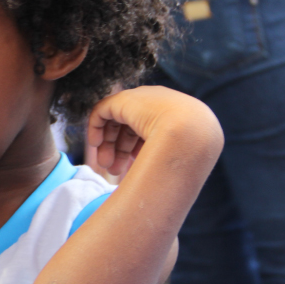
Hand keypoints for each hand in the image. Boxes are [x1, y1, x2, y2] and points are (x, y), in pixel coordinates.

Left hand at [87, 86, 222, 177]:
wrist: (189, 132)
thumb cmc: (186, 152)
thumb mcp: (175, 157)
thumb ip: (162, 160)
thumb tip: (156, 183)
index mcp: (171, 116)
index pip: (146, 130)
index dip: (135, 149)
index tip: (131, 166)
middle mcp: (155, 105)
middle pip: (130, 126)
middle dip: (120, 150)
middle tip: (113, 170)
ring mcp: (140, 100)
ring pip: (116, 121)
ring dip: (108, 144)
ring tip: (105, 165)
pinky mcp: (124, 100)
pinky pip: (103, 110)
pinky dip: (96, 126)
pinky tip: (95, 144)